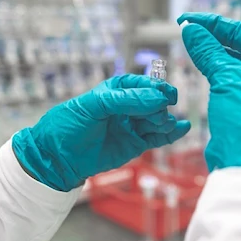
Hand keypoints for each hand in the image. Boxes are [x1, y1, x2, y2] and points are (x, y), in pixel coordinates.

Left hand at [12, 74, 190, 190]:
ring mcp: (133, 126)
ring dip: (165, 120)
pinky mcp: (136, 144)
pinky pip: (158, 138)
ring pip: (158, 120)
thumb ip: (126, 100)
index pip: (143, 84)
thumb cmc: (69, 124)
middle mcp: (128, 106)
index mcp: (117, 90)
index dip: (155, 88)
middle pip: (154, 102)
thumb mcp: (94, 105)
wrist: (57, 157)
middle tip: (157, 114)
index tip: (164, 95)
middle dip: (159, 106)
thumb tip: (158, 99)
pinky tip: (183, 128)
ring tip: (163, 124)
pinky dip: (171, 134)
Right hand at [178, 13, 240, 177]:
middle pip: (238, 47)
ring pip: (231, 65)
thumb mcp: (228, 78)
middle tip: (185, 31)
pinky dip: (212, 74)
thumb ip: (208, 51)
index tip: (189, 20)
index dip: (213, 24)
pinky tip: (199, 68)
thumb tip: (191, 31)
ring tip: (189, 46)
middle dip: (212, 38)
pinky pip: (228, 84)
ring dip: (210, 55)